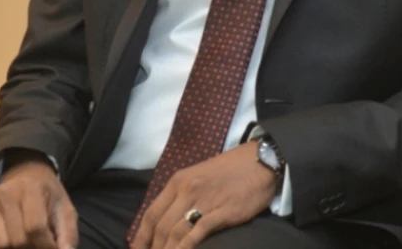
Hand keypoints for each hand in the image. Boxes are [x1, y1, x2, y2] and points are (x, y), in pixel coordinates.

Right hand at [0, 153, 77, 248]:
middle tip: (37, 241)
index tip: (51, 247)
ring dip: (14, 246)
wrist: (26, 174)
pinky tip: (8, 228)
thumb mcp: (65, 209)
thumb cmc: (47, 196)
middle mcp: (6, 192)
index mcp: (32, 189)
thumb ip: (68, 234)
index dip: (45, 245)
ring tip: (24, 235)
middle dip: (31, 247)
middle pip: (18, 240)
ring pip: (0, 244)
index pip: (35, 229)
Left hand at [131, 142, 276, 248]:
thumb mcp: (198, 176)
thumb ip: (182, 195)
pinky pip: (198, 233)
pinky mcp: (223, 212)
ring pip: (175, 233)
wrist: (261, 160)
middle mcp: (186, 190)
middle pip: (160, 227)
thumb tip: (167, 220)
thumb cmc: (230, 170)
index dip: (140, 237)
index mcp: (178, 181)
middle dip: (153, 248)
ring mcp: (204, 201)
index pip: (150, 213)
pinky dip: (185, 247)